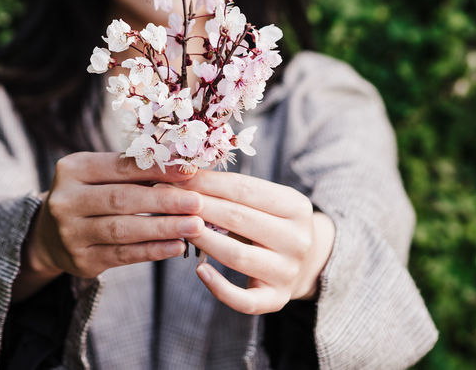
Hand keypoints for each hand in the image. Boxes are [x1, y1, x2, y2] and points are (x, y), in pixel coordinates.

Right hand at [13, 152, 203, 300]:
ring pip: (123, 229)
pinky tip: (176, 246)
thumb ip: (131, 171)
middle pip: (122, 199)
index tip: (189, 172)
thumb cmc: (89, 196)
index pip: (120, 167)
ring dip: (163, 228)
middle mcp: (65, 200)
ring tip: (195, 225)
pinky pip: (122, 255)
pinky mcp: (81, 260)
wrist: (50, 235)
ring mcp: (71, 233)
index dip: (157, 169)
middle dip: (164, 201)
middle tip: (197, 202)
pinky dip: (152, 251)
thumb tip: (182, 168)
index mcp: (72, 169)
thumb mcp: (98, 175)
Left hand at [176, 171, 334, 314]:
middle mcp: (297, 240)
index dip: (208, 182)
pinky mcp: (276, 299)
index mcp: (297, 208)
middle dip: (199, 206)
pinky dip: (219, 287)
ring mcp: (288, 272)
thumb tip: (183, 177)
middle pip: (239, 219)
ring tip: (178, 228)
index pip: (245, 189)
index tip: (178, 176)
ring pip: (237, 255)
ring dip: (203, 240)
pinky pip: (244, 299)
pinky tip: (199, 270)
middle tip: (168, 200)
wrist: (307, 262)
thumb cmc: (274, 223)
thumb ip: (234, 191)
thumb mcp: (268, 201)